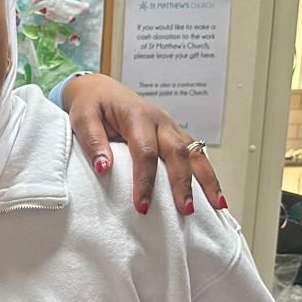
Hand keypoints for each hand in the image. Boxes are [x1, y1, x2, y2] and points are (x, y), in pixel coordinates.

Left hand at [60, 73, 225, 215]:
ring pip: (195, 153)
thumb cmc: (92, 105)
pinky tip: (216, 196)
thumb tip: (103, 168)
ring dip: (207, 180)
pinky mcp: (176, 136)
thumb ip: (92, 141)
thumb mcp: (82, 118)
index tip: (142, 206)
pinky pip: (197, 155)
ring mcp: (172, 128)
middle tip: (185, 210)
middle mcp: (160, 121)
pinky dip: (208, 175)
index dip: (145, 180)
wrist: (102, 90)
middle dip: (183, 183)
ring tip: (218, 206)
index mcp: (137, 115)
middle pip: (178, 152)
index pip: (145, 151)